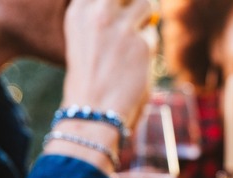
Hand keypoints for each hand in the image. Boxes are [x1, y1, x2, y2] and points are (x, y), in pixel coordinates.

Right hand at [61, 0, 155, 127]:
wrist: (92, 111)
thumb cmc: (91, 76)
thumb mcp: (87, 35)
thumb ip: (105, 16)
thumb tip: (140, 3)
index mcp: (80, 9)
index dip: (119, 1)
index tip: (121, 10)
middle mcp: (98, 12)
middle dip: (135, 1)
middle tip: (134, 18)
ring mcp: (121, 27)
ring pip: (146, 3)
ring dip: (146, 19)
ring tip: (135, 40)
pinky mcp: (141, 44)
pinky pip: (152, 35)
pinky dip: (149, 47)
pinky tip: (136, 64)